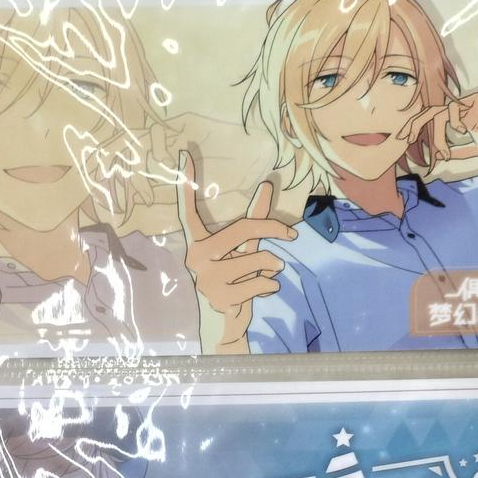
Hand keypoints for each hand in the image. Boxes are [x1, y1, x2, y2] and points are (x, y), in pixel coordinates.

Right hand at [176, 152, 294, 346]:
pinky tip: (266, 290)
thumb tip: (267, 184)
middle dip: (275, 230)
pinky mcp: (221, 298)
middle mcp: (198, 258)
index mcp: (199, 243)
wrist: (225, 324)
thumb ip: (254, 220)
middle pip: (244, 229)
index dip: (188, 184)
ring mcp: (207, 279)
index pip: (190, 211)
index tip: (185, 154)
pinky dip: (271, 285)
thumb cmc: (234, 281)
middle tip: (293, 235)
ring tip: (272, 272)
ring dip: (273, 266)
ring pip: (258, 259)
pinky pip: (260, 282)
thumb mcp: (243, 249)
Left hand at [399, 94, 477, 163]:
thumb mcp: (473, 150)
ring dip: (437, 134)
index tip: (406, 144)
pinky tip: (463, 132)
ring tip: (442, 149)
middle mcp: (456, 112)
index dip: (416, 131)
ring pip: (439, 113)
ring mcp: (464, 105)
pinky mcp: (474, 99)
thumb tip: (435, 160)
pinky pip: (454, 109)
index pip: (429, 124)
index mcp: (453, 123)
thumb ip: (455, 153)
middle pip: (428, 113)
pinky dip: (454, 123)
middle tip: (407, 139)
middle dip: (414, 125)